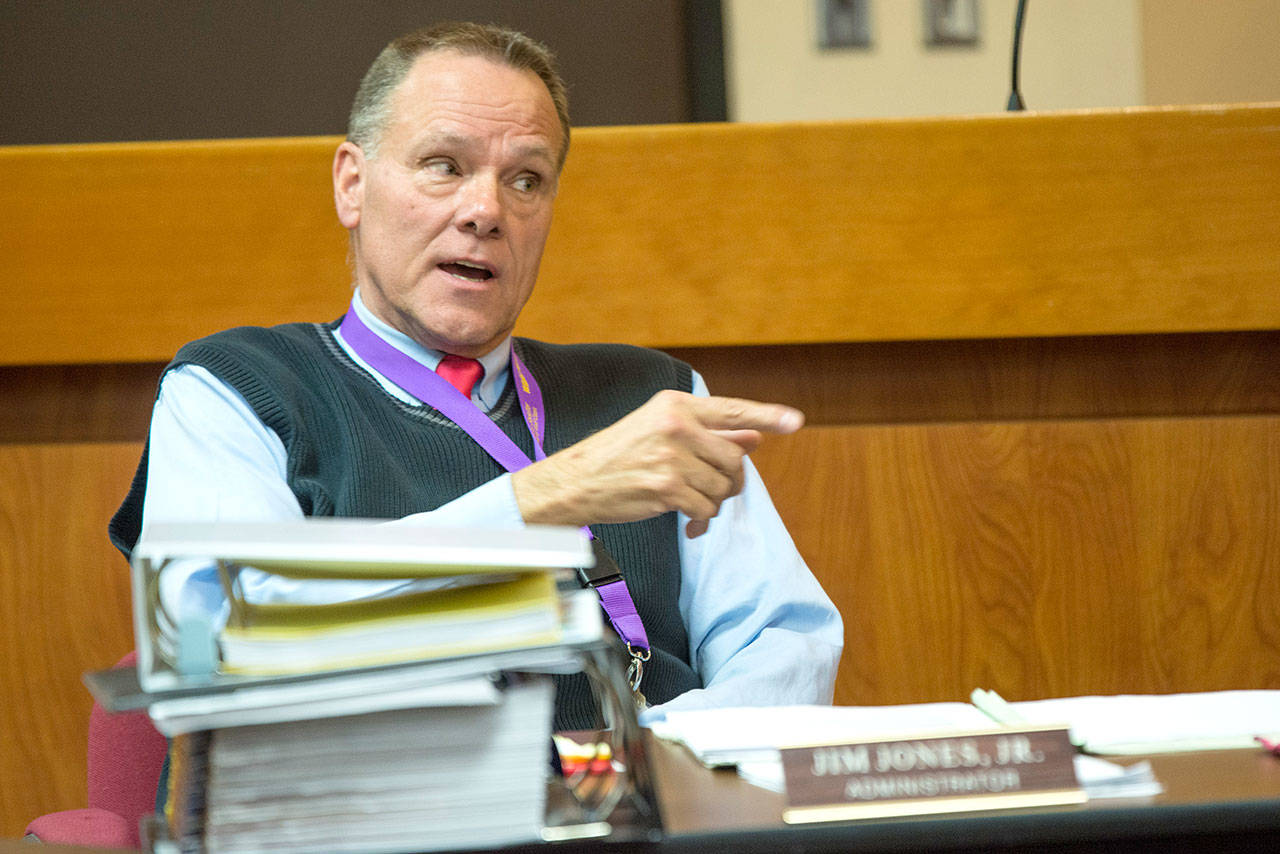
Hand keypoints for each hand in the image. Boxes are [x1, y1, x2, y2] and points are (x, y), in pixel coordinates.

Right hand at [511, 390, 802, 536]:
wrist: (576, 481)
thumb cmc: (618, 456)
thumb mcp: (661, 431)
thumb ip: (709, 433)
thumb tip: (754, 436)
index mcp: (676, 405)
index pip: (732, 409)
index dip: (768, 416)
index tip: (796, 421)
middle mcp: (676, 425)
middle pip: (735, 456)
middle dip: (729, 479)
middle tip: (709, 488)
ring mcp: (671, 456)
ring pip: (722, 485)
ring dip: (711, 501)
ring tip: (687, 500)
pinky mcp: (666, 486)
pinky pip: (705, 507)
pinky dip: (698, 517)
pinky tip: (682, 516)